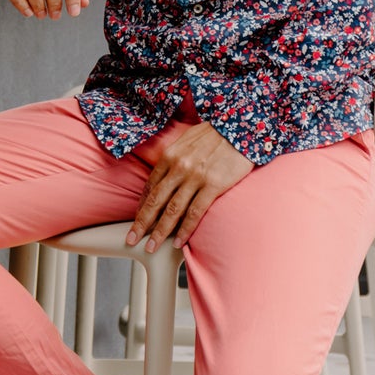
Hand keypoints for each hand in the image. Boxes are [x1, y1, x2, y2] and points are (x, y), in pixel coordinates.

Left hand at [126, 121, 252, 252]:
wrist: (243, 128)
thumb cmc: (216, 133)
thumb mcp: (188, 139)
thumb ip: (175, 157)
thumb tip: (166, 174)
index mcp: (170, 155)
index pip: (151, 186)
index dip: (142, 205)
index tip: (137, 219)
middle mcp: (179, 167)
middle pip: (155, 201)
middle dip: (142, 223)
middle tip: (132, 239)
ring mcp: (195, 177)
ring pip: (172, 210)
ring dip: (159, 232)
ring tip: (151, 247)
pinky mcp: (213, 186)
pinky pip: (195, 212)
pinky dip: (184, 230)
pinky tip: (178, 242)